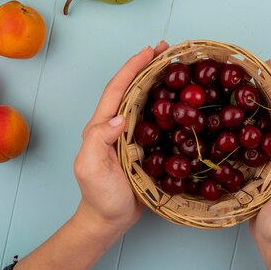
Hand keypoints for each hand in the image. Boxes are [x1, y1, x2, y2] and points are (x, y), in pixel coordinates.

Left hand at [74, 41, 168, 238]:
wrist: (109, 220)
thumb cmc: (99, 197)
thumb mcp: (91, 168)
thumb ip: (98, 140)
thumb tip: (120, 117)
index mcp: (102, 126)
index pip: (117, 90)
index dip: (132, 68)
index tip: (149, 51)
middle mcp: (116, 125)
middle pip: (132, 88)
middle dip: (147, 66)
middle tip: (167, 50)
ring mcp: (130, 135)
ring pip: (144, 100)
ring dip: (157, 80)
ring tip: (175, 66)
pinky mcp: (143, 145)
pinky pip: (155, 119)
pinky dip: (166, 103)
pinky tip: (179, 100)